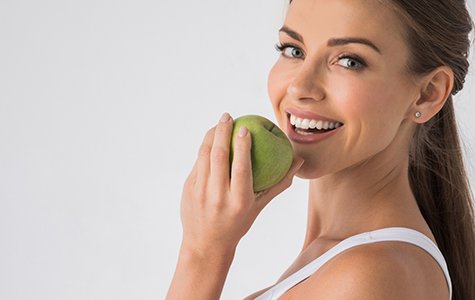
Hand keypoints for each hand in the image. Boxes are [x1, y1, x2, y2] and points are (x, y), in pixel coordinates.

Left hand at [180, 112, 303, 258]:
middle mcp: (217, 196)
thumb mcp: (259, 207)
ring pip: (204, 156)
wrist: (206, 244)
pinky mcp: (187, 190)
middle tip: (227, 116)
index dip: (242, 146)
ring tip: (218, 124)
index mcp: (238, 201)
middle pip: (218, 156)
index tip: (244, 127)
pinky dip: (203, 149)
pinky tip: (209, 141)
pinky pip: (196, 164)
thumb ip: (278, 183)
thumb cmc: (237, 223)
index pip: (240, 168)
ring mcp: (199, 193)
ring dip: (210, 136)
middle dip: (222, 132)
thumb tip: (299, 161)